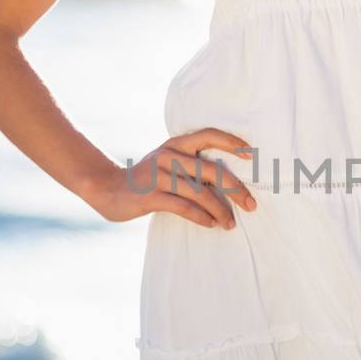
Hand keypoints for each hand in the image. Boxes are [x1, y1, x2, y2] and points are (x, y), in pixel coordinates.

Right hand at [84, 127, 257, 227]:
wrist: (108, 188)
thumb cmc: (148, 178)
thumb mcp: (167, 162)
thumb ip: (191, 165)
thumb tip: (230, 181)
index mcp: (176, 144)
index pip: (208, 135)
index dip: (231, 142)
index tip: (251, 156)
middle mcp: (168, 155)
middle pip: (211, 170)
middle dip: (236, 189)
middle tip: (252, 205)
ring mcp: (159, 175)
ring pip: (200, 193)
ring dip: (220, 210)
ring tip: (231, 223)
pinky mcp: (151, 196)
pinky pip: (183, 207)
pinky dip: (201, 217)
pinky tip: (212, 224)